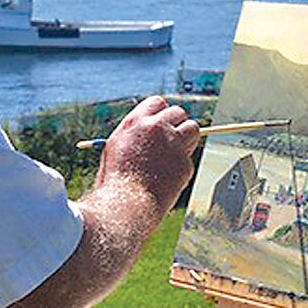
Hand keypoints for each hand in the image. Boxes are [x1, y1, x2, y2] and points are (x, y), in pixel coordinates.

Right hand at [96, 95, 199, 214]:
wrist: (125, 205)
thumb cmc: (115, 181)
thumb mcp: (116, 149)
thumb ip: (134, 135)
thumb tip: (147, 129)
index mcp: (135, 122)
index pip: (158, 102)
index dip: (162, 113)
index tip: (163, 123)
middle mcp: (156, 128)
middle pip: (178, 112)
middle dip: (178, 123)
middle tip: (174, 138)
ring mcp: (172, 144)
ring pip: (193, 129)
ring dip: (187, 139)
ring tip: (174, 156)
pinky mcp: (184, 163)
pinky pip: (188, 160)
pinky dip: (181, 168)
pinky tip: (167, 180)